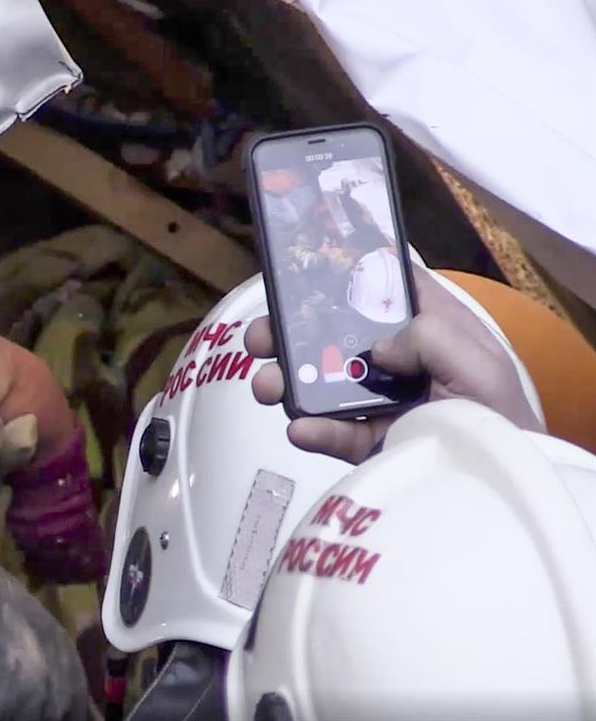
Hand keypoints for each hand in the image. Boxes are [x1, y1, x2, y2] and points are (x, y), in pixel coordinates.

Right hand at [246, 267, 540, 462]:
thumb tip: (377, 350)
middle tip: (261, 338)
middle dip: (289, 333)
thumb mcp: (477, 363)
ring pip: (321, 384)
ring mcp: (379, 403)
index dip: (343, 276)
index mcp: (429, 330)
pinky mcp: (369, 443)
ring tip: (266, 386)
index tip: (302, 273)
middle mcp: (399, 361)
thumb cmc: (502, 418)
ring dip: (286, 381)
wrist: (500, 488)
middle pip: (334, 336)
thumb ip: (427, 338)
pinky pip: (333, 434)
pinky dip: (311, 431)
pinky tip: (299, 428)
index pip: (383, 290)